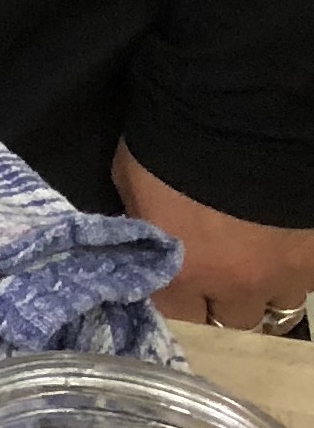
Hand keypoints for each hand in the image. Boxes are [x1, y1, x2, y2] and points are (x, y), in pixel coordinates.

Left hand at [116, 145, 313, 328]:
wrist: (234, 109)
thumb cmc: (168, 142)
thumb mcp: (131, 182)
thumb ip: (141, 223)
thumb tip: (147, 240)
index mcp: (182, 274)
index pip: (177, 313)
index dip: (177, 294)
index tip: (177, 276)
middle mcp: (236, 287)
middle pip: (231, 319)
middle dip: (222, 297)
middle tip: (220, 267)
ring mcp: (285, 273)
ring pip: (278, 303)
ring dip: (265, 285)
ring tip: (259, 256)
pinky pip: (307, 275)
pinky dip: (295, 263)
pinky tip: (285, 238)